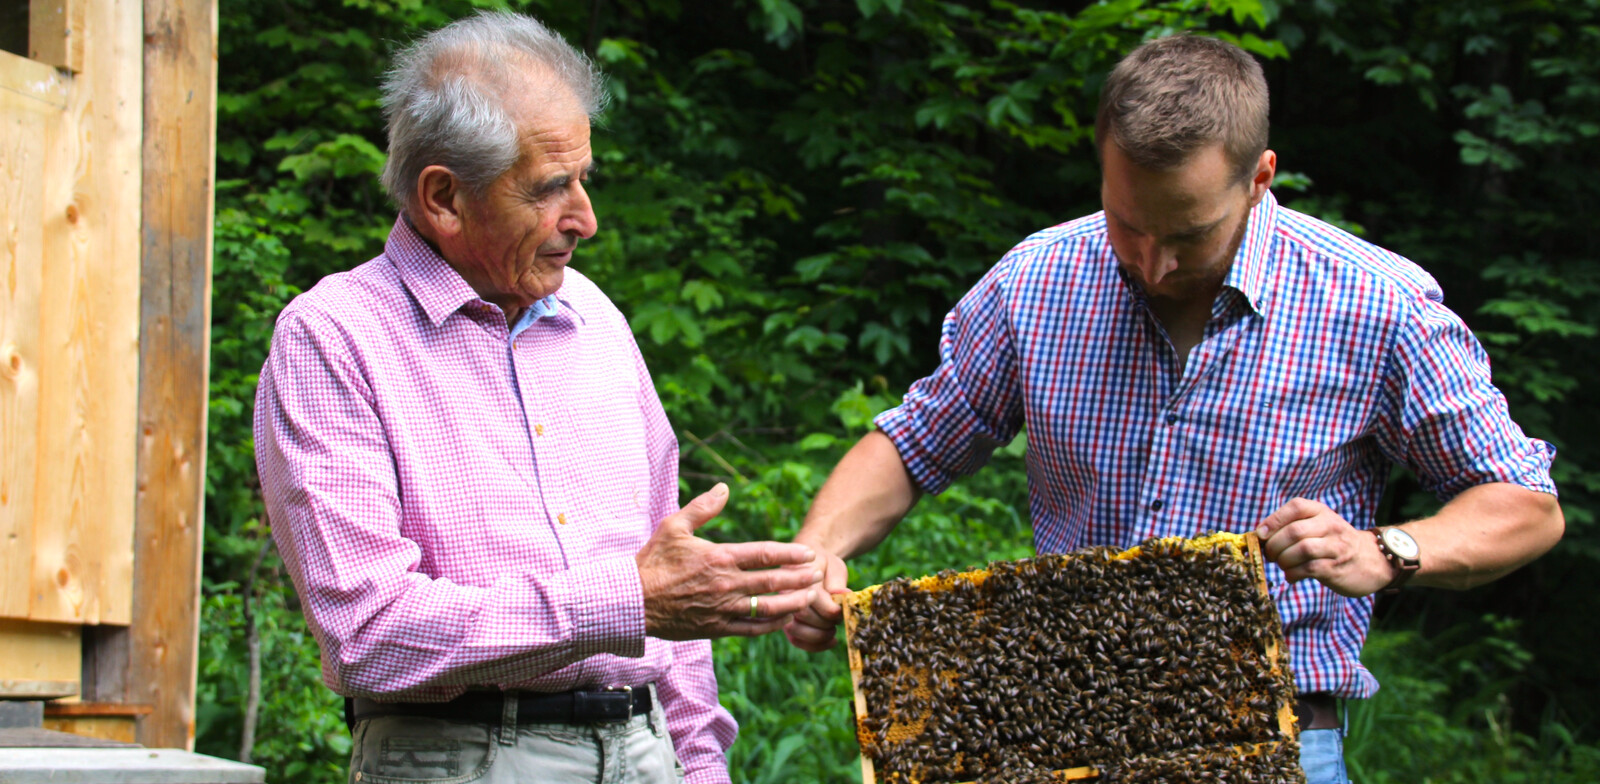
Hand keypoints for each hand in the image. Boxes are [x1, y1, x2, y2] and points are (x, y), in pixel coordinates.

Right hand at [636, 483, 821, 639]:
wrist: (631, 601)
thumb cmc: (652, 561)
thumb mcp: (674, 526)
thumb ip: (703, 507)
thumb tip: (725, 488)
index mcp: (720, 557)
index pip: (766, 554)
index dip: (792, 554)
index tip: (809, 554)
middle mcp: (726, 584)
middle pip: (774, 582)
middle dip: (800, 578)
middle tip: (818, 574)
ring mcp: (723, 609)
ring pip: (768, 609)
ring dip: (793, 603)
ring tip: (810, 598)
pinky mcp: (716, 628)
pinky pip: (751, 629)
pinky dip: (772, 625)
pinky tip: (785, 620)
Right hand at [783, 546, 849, 651]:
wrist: (809, 564)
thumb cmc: (824, 566)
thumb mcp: (834, 567)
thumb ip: (838, 582)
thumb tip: (844, 596)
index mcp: (797, 577)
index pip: (813, 599)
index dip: (833, 608)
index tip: (844, 607)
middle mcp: (785, 594)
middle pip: (804, 616)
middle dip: (827, 621)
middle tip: (840, 617)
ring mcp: (783, 610)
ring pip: (796, 632)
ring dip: (820, 636)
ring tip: (834, 630)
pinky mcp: (786, 623)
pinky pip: (796, 640)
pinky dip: (815, 645)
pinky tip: (832, 641)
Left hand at [1255, 497, 1394, 597]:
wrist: (1371, 560)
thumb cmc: (1333, 542)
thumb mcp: (1317, 525)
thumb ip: (1292, 526)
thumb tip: (1259, 537)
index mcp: (1321, 511)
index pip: (1296, 507)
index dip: (1274, 520)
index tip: (1261, 534)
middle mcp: (1330, 526)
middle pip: (1295, 531)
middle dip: (1275, 545)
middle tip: (1270, 555)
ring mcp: (1335, 547)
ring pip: (1301, 550)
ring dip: (1283, 560)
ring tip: (1281, 565)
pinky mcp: (1336, 568)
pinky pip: (1308, 569)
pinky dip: (1292, 574)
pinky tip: (1291, 576)